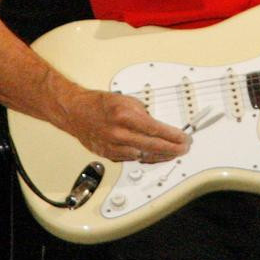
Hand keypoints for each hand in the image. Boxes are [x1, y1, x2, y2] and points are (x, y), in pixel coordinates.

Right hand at [64, 88, 190, 163]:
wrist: (76, 112)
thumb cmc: (99, 104)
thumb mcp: (127, 100)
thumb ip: (143, 114)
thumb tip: (158, 126)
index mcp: (124, 117)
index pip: (156, 130)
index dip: (173, 136)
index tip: (184, 138)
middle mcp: (119, 134)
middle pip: (153, 147)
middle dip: (172, 149)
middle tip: (183, 148)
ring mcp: (113, 147)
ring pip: (144, 157)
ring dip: (161, 156)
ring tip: (173, 153)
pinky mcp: (109, 155)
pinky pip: (132, 159)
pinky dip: (145, 157)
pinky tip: (155, 156)